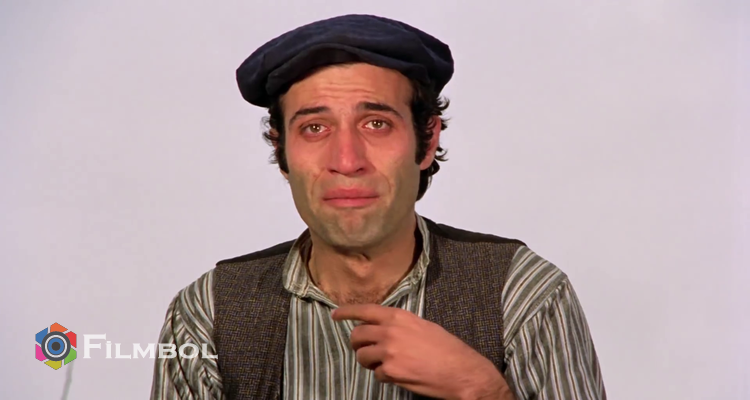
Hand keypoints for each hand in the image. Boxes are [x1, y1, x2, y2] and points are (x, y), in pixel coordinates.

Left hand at [331, 304, 514, 399]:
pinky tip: (400, 374)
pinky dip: (384, 376)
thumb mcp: (422, 326)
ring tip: (384, 364)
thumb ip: (400, 325)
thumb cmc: (447, 348)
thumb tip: (383, 328)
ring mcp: (388, 352)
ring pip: (361, 356)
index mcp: (398, 317)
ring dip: (368, 362)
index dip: (346, 312)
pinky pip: (376, 374)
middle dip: (357, 344)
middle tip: (365, 350)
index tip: (335, 315)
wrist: (462, 371)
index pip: (365, 311)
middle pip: (356, 335)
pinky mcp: (391, 371)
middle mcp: (390, 331)